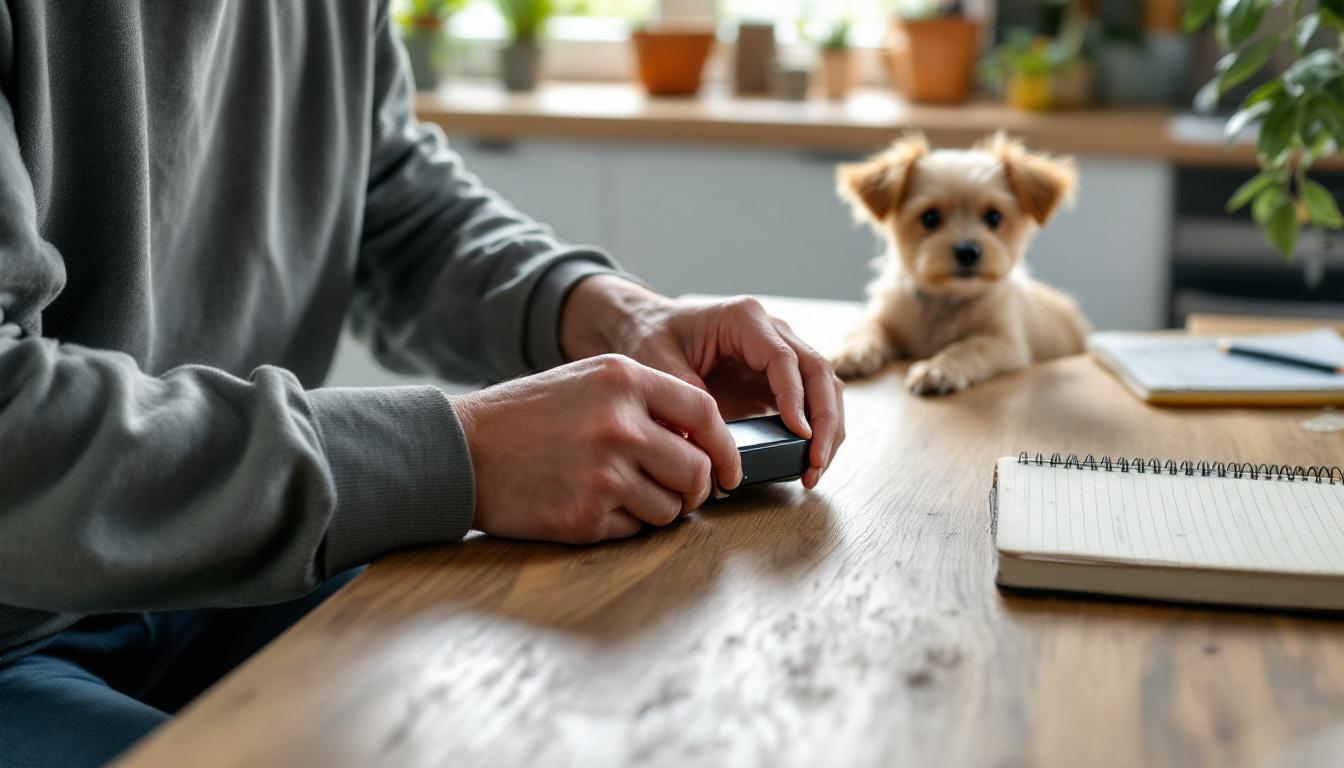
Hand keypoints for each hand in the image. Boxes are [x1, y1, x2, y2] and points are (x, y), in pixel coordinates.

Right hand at [453, 355, 741, 543]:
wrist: (461, 449)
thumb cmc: (525, 416)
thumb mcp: (586, 381)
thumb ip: (643, 401)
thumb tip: (701, 442)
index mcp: (623, 380)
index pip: (704, 413)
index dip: (725, 446)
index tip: (729, 469)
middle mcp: (620, 424)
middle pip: (697, 470)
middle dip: (695, 489)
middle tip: (678, 491)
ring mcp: (605, 472)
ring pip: (671, 508)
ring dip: (657, 509)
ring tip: (619, 493)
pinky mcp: (587, 515)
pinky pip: (634, 530)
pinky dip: (622, 524)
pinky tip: (589, 504)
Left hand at [560, 277, 845, 488]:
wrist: (648, 326)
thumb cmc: (652, 336)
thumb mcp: (659, 364)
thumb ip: (686, 397)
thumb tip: (711, 444)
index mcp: (745, 319)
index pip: (784, 358)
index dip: (796, 398)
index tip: (800, 435)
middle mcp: (772, 331)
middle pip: (819, 371)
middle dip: (826, 420)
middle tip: (817, 462)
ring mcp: (780, 354)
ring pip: (825, 387)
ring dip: (829, 429)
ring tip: (815, 471)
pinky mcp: (778, 379)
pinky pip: (811, 403)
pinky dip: (817, 432)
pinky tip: (808, 462)